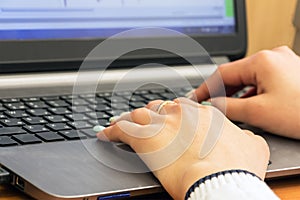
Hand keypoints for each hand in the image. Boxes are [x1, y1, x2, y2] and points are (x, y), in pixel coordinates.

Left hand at [97, 98, 269, 198]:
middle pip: (160, 108)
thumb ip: (247, 138)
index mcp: (205, 114)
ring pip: (140, 114)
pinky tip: (104, 134)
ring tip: (123, 124)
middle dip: (154, 115)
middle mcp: (182, 113)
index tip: (171, 121)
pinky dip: (111, 131)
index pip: (184, 108)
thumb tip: (247, 138)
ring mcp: (162, 122)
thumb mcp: (253, 147)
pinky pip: (121, 129)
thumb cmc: (236, 166)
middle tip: (148, 124)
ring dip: (132, 120)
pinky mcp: (144, 136)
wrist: (219, 178)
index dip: (175, 115)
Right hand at [192, 46, 299, 138]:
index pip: (222, 73)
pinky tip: (249, 105)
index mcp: (263, 60)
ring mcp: (283, 63)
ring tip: (228, 109)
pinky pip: (263, 81)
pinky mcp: (290, 73)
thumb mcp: (259, 111)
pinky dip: (252, 93)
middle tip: (210, 106)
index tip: (196, 99)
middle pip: (236, 74)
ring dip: (237, 93)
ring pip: (249, 78)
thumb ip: (229, 107)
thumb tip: (212, 105)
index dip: (206, 88)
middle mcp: (273, 57)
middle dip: (222, 91)